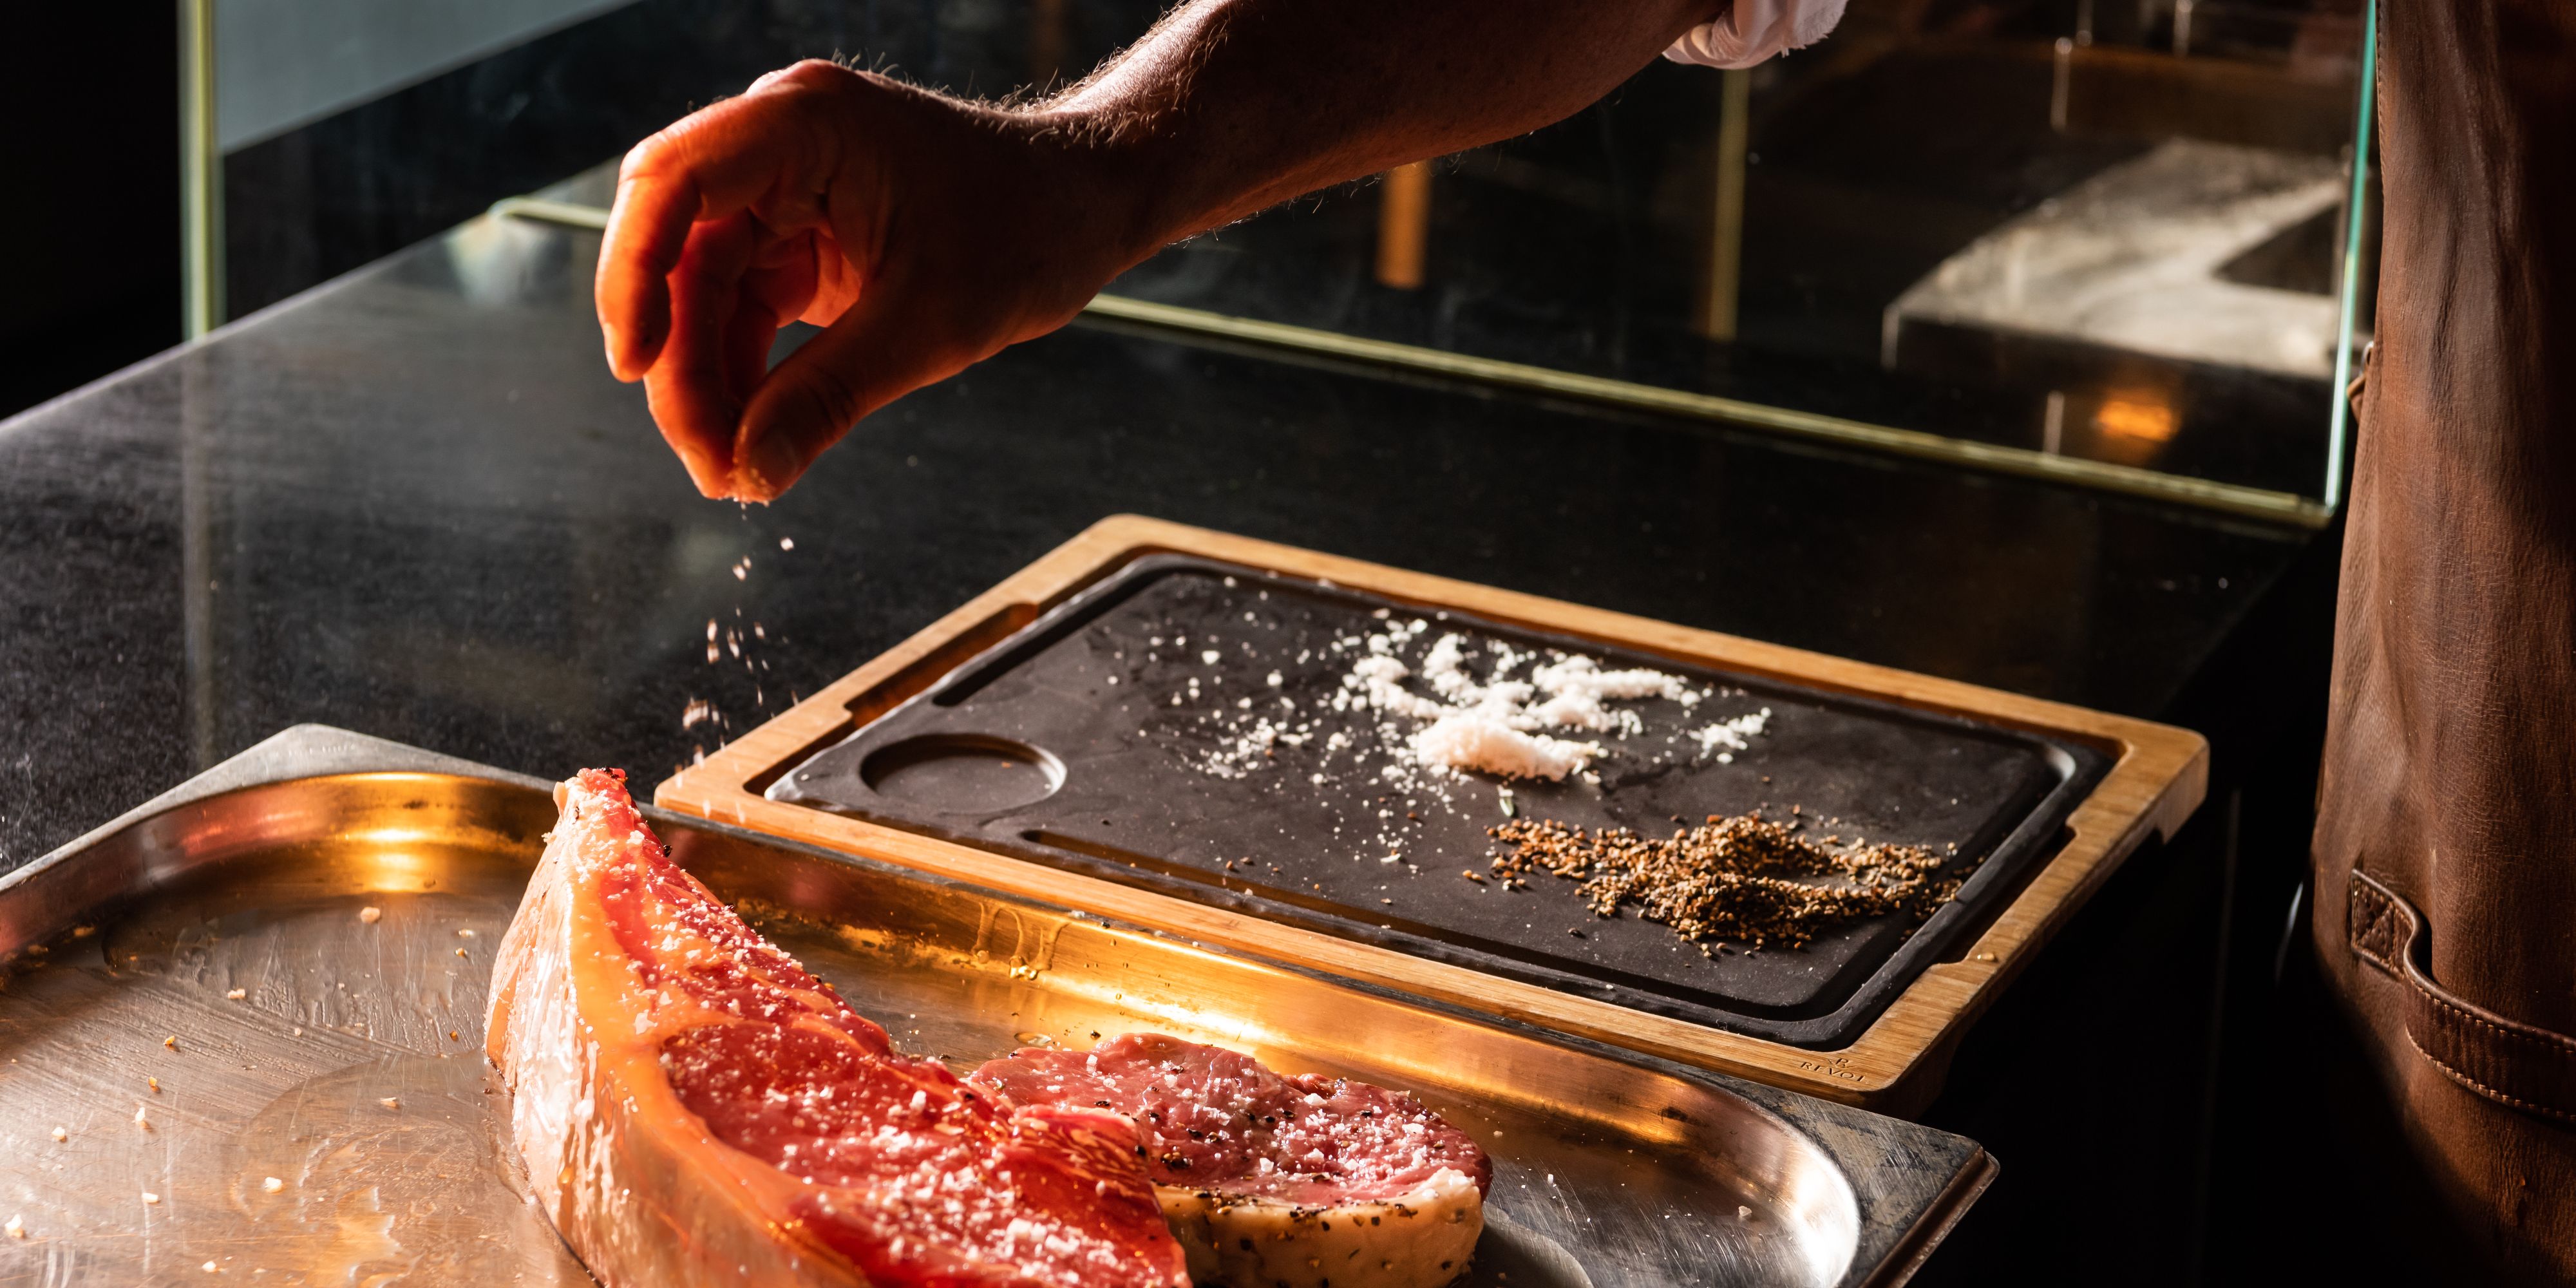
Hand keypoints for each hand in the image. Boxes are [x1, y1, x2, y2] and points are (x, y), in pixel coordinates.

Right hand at [597, 61, 1150, 499]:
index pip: (674, 181)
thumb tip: (750, 471)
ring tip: (732, 469)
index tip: (632, 365)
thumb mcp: (932, 325)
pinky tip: (752, 436)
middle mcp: (778, 144)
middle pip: (675, 249)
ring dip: (706, 381)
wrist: (1087, 203)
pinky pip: (741, 306)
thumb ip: (830, 396)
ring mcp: (786, 190)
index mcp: (805, 126)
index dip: (633, 274)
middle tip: (705, 460)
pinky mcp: (800, 237)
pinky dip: (741, 373)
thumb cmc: (1029, 229)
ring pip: (700, 290)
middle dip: (677, 360)